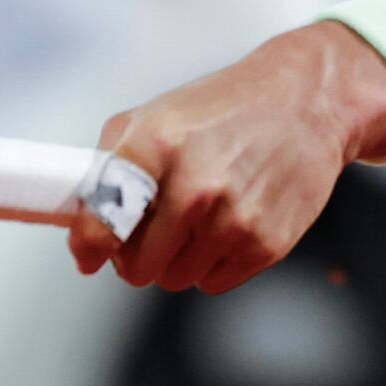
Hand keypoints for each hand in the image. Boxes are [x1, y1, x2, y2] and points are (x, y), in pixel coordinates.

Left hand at [76, 24, 385, 294]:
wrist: (307, 102)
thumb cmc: (225, 109)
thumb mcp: (157, 114)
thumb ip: (111, 163)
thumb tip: (79, 221)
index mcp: (158, 145)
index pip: (105, 218)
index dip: (90, 245)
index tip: (88, 256)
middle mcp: (196, 186)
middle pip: (138, 267)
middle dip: (136, 257)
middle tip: (151, 233)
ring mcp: (233, 219)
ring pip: (175, 280)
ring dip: (177, 260)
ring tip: (198, 220)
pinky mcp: (266, 244)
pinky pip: (214, 283)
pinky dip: (213, 264)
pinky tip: (228, 225)